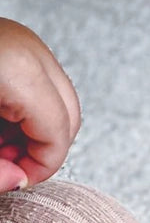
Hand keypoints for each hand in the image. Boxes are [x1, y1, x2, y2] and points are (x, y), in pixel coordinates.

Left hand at [0, 19, 80, 192]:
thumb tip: (18, 182)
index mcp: (20, 68)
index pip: (59, 132)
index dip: (42, 167)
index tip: (17, 179)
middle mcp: (31, 49)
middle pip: (69, 116)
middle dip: (45, 149)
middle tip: (9, 163)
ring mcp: (27, 41)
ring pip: (61, 101)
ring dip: (37, 131)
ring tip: (1, 142)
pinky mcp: (18, 40)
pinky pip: (44, 84)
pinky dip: (28, 109)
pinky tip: (1, 119)